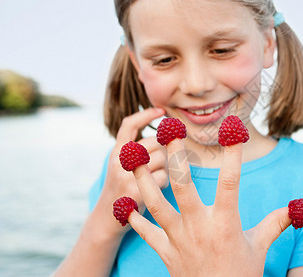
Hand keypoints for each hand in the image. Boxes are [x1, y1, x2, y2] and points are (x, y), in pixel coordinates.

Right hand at [99, 107, 166, 234]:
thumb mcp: (122, 164)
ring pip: (163, 159)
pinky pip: (164, 178)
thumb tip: (167, 134)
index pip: (129, 125)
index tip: (161, 111)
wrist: (108, 218)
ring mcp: (126, 175)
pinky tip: (156, 189)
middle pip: (155, 142)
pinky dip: (165, 183)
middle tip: (161, 164)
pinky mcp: (136, 191)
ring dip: (166, 168)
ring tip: (156, 178)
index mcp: (116, 151)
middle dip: (165, 151)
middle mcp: (119, 160)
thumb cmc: (123, 187)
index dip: (146, 115)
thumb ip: (137, 149)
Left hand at [128, 138, 291, 275]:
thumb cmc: (240, 275)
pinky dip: (135, 218)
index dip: (233, 156)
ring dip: (143, 179)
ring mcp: (178, 240)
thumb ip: (276, 223)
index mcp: (225, 224)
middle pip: (183, 186)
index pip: (230, 182)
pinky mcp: (165, 253)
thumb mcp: (260, 247)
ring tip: (132, 156)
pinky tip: (125, 203)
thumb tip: (299, 208)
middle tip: (169, 131)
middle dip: (175, 156)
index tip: (233, 132)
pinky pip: (145, 233)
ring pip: (155, 204)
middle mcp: (199, 228)